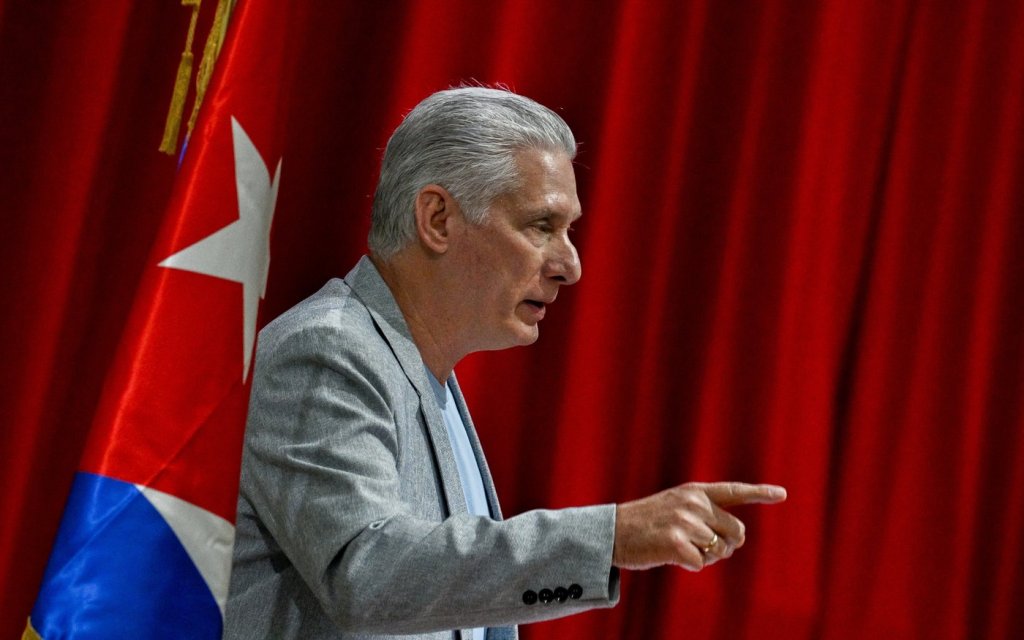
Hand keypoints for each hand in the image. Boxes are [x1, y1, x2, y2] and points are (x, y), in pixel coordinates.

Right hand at [612, 482, 786, 570]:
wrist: (613, 531)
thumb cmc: (647, 523)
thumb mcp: (675, 506)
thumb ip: (704, 515)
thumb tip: (733, 541)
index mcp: (695, 492)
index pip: (734, 491)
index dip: (760, 493)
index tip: (782, 494)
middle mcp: (693, 503)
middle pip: (736, 532)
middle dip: (727, 545)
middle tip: (702, 547)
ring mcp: (685, 522)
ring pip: (719, 551)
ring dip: (704, 557)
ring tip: (679, 547)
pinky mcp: (676, 543)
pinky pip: (701, 564)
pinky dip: (690, 565)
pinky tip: (671, 556)